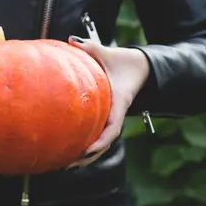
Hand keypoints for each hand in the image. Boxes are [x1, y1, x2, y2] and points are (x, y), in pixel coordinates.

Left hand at [66, 36, 149, 168]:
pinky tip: (71, 152)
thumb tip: (72, 40)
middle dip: (88, 156)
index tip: (86, 149)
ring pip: (102, 143)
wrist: (140, 66)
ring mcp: (112, 117)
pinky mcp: (107, 117)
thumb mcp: (107, 52)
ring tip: (66, 165)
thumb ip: (90, 47)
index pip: (112, 126)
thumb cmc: (123, 60)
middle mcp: (116, 113)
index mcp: (119, 101)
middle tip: (68, 164)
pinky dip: (87, 146)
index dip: (100, 140)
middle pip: (105, 142)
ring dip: (86, 156)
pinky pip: (99, 135)